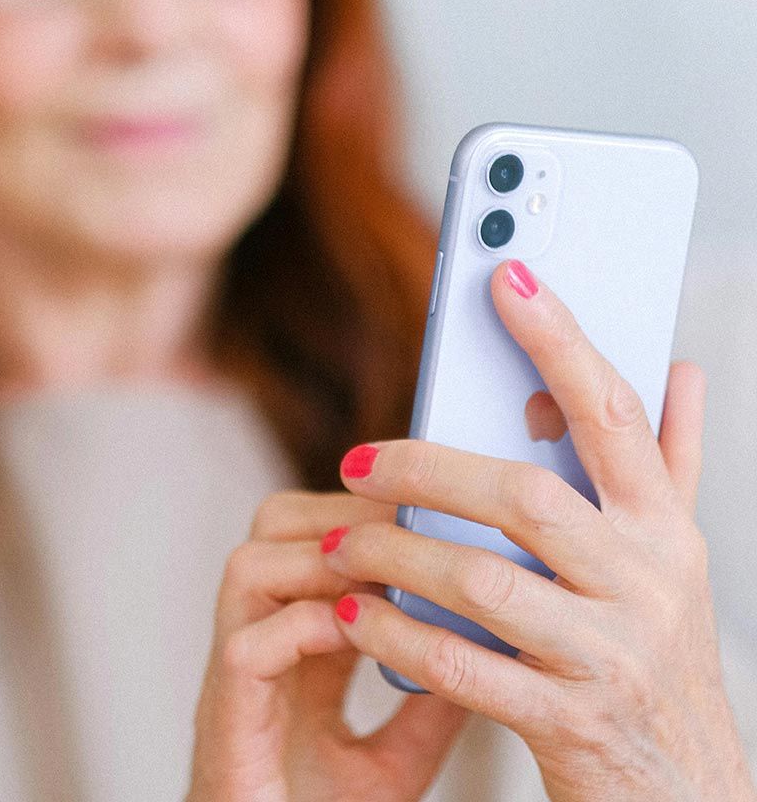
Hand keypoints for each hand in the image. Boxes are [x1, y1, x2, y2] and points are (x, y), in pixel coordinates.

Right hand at [187, 491, 469, 801]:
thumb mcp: (396, 756)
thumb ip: (429, 698)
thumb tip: (489, 643)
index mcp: (294, 639)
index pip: (314, 536)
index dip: (363, 512)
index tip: (422, 507)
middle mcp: (260, 638)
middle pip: (272, 527)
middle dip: (339, 514)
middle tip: (402, 526)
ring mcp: (238, 674)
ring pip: (249, 568)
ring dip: (319, 559)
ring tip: (380, 574)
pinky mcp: (227, 718)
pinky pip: (249, 647)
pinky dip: (303, 628)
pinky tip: (352, 631)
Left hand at [323, 260, 756, 801]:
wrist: (685, 795)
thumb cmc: (654, 649)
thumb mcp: (672, 554)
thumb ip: (669, 460)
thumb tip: (683, 366)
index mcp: (664, 526)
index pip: (612, 411)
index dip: (559, 338)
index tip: (505, 273)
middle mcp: (647, 582)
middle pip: (526, 494)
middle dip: (428, 470)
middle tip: (356, 460)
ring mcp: (610, 654)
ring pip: (482, 580)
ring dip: (394, 555)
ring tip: (337, 540)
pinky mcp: (567, 721)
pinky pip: (461, 665)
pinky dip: (395, 636)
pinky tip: (349, 615)